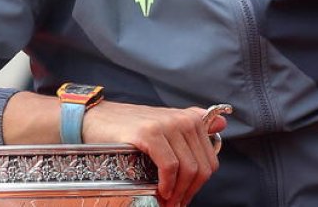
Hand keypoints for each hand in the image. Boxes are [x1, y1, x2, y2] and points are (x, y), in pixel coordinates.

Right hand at [82, 101, 226, 206]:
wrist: (94, 119)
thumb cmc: (128, 129)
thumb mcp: (163, 126)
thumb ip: (194, 124)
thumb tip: (223, 124)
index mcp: (192, 119)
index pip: (209, 162)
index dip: (198, 186)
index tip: (183, 198)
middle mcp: (184, 119)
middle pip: (202, 168)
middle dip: (189, 193)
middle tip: (174, 205)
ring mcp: (167, 124)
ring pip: (189, 169)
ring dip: (178, 193)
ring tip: (165, 203)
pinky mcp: (150, 133)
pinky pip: (170, 166)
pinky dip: (168, 184)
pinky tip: (161, 192)